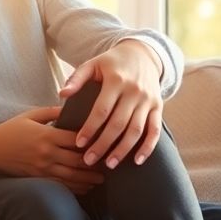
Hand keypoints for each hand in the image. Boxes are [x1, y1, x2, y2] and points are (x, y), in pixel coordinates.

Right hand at [0, 107, 104, 193]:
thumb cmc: (11, 129)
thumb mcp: (30, 115)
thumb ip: (51, 111)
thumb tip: (70, 108)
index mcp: (46, 135)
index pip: (75, 139)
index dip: (92, 141)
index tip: (104, 141)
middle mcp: (47, 153)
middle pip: (78, 160)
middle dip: (95, 164)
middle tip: (108, 162)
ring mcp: (43, 167)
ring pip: (72, 176)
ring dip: (89, 179)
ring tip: (101, 179)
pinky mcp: (39, 177)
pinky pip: (62, 185)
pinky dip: (76, 188)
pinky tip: (85, 187)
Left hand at [59, 40, 163, 168]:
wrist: (142, 55)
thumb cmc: (111, 63)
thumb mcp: (92, 64)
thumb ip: (77, 79)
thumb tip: (62, 94)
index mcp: (116, 81)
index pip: (101, 110)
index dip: (90, 128)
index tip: (79, 143)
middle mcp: (134, 92)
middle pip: (118, 124)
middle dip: (103, 144)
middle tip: (89, 160)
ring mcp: (148, 101)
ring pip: (136, 130)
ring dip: (123, 150)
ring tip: (109, 164)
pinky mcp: (158, 107)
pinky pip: (155, 130)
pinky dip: (148, 147)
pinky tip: (137, 161)